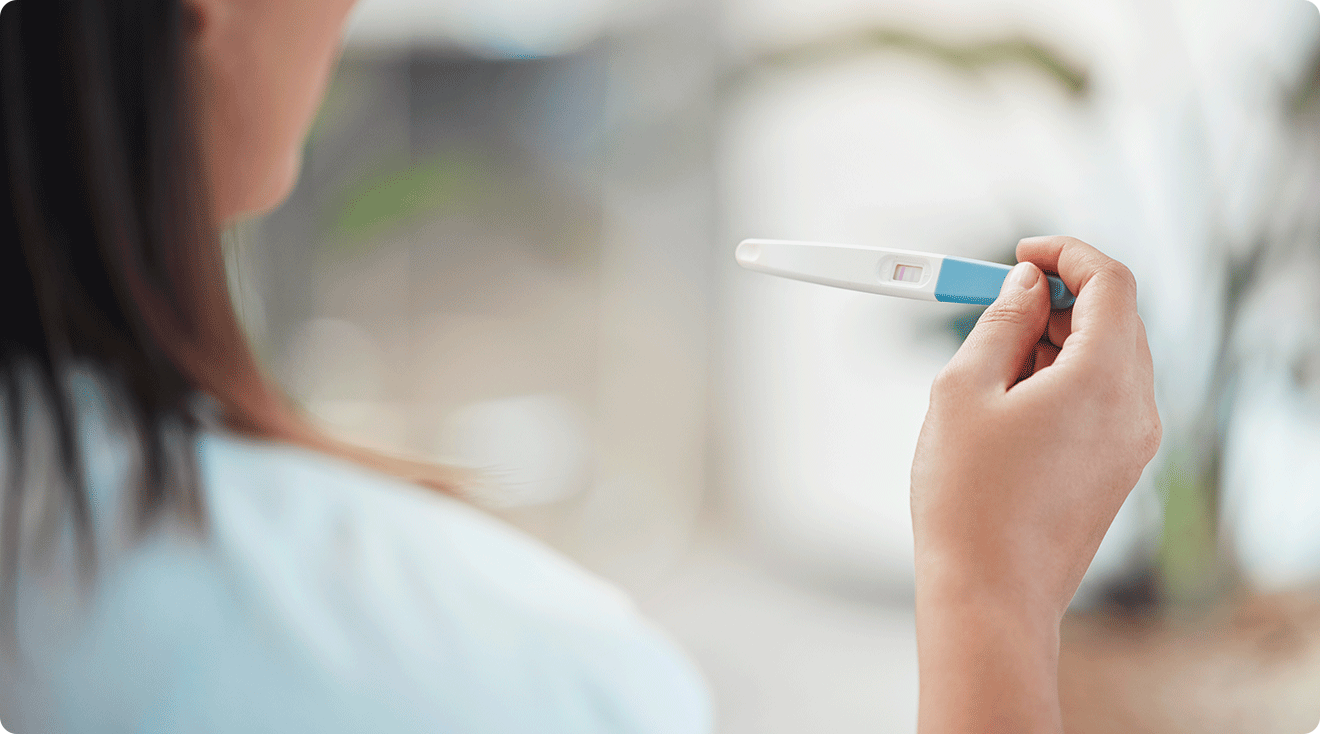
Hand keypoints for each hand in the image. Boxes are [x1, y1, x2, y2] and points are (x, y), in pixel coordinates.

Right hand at [909, 236, 1160, 732]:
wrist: (989, 596)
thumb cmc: (967, 499)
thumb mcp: (964, 391)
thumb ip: (1001, 323)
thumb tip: (1026, 286)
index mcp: (1104, 379)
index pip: (1111, 282)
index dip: (1066, 254)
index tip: (1021, 252)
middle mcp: (1135, 409)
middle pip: (1115, 318)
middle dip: (1056, 298)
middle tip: (992, 306)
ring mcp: (1132, 445)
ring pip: (1108, 359)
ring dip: (1056, 341)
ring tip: (991, 366)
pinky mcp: (1117, 472)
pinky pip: (1104, 400)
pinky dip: (1064, 380)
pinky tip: (1010, 406)